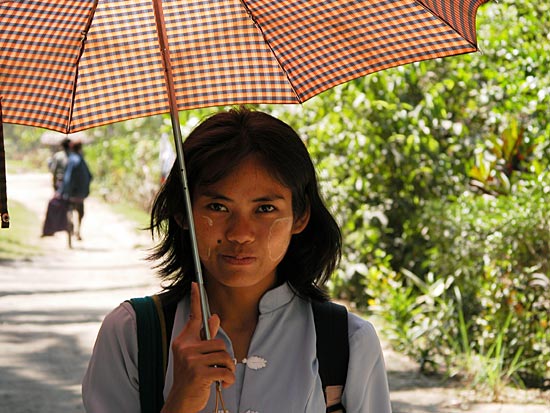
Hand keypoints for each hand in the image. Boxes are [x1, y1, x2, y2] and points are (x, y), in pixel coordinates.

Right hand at [161, 282, 234, 412]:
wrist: (181, 401)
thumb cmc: (190, 377)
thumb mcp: (195, 355)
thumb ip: (205, 337)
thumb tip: (215, 316)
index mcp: (184, 342)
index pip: (193, 317)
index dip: (196, 299)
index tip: (196, 283)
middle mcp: (185, 348)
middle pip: (218, 342)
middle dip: (224, 358)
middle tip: (219, 369)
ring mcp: (191, 361)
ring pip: (224, 356)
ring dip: (228, 369)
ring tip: (221, 377)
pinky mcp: (199, 373)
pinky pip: (225, 371)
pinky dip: (229, 380)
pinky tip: (223, 385)